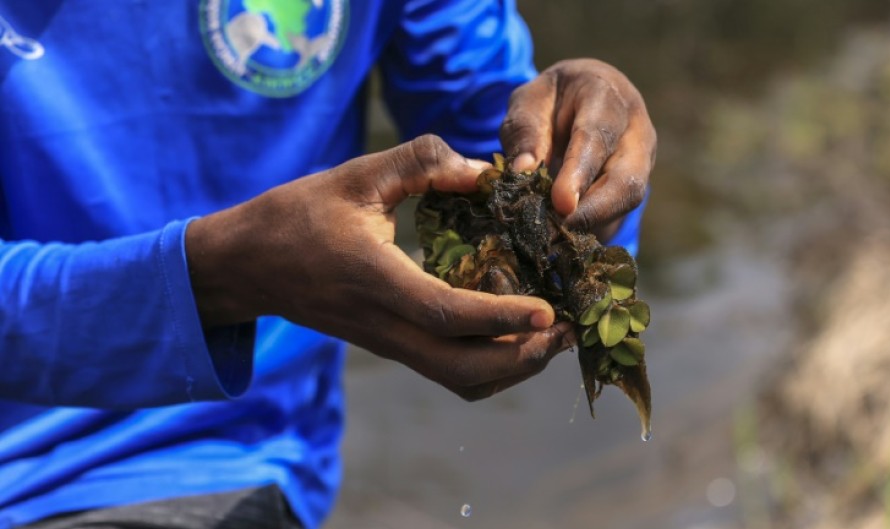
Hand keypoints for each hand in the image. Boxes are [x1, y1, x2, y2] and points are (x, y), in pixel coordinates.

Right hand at [186, 135, 573, 399]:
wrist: (248, 265)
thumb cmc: (298, 215)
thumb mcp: (356, 175)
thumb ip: (421, 163)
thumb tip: (484, 170)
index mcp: (375, 279)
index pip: (445, 314)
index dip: (501, 317)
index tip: (548, 310)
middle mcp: (383, 324)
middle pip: (461, 368)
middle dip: (522, 358)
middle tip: (566, 330)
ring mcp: (385, 342)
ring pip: (457, 379)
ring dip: (510, 368)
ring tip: (551, 337)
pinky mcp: (388, 346)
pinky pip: (445, 372)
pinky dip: (487, 367)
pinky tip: (512, 337)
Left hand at [500, 59, 656, 234]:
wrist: (580, 98)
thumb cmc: (551, 100)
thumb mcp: (528, 103)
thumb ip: (525, 132)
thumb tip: (522, 171)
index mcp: (606, 95)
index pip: (597, 136)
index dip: (579, 173)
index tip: (561, 203)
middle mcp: (635, 128)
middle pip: (627, 177)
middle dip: (593, 210)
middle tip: (556, 230)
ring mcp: (643, 158)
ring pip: (628, 198)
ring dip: (591, 220)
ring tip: (554, 233)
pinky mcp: (638, 182)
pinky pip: (619, 209)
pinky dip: (591, 223)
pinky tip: (564, 232)